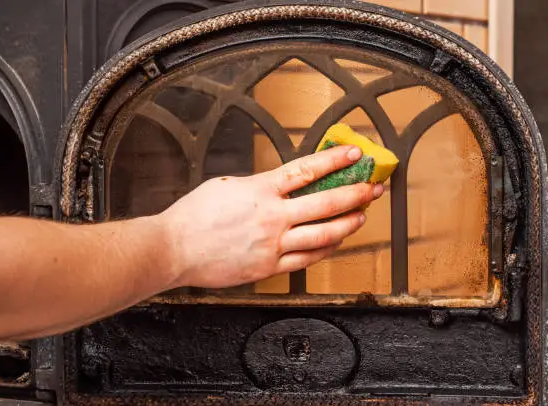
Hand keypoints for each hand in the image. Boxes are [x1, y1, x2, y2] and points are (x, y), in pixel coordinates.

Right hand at [160, 145, 383, 288]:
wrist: (175, 249)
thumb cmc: (195, 216)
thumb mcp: (227, 186)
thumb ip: (259, 186)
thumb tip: (280, 186)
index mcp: (261, 190)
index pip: (306, 170)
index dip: (334, 161)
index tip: (354, 154)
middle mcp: (272, 217)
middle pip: (324, 203)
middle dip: (354, 194)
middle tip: (372, 189)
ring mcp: (273, 244)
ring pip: (322, 234)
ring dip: (347, 224)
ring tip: (361, 216)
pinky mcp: (269, 267)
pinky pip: (306, 259)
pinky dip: (325, 250)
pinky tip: (336, 243)